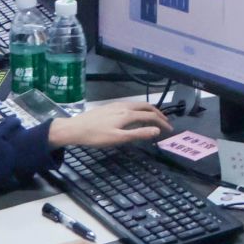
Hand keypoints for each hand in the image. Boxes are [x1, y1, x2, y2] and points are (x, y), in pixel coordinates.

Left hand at [48, 102, 173, 148]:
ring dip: (149, 110)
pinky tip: (134, 116)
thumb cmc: (96, 136)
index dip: (162, 122)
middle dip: (158, 113)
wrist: (74, 128)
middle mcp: (124, 106)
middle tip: (165, 122)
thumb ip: (138, 134)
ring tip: (153, 119)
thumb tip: (157, 130)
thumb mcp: (118, 138)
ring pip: (138, 105)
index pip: (151, 116)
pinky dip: (139, 110)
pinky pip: (130, 105)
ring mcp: (116, 105)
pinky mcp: (109, 107)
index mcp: (128, 114)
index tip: (169, 130)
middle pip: (146, 106)